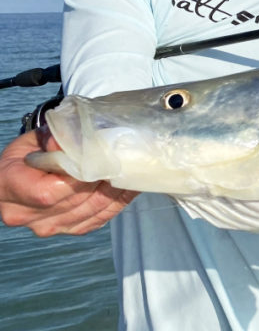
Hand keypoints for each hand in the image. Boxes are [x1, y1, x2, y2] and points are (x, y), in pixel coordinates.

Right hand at [0, 127, 136, 235]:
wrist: (17, 180)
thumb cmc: (26, 157)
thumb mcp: (34, 141)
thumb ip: (52, 140)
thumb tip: (74, 141)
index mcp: (11, 188)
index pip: (50, 192)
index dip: (80, 178)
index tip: (103, 161)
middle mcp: (27, 215)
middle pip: (76, 201)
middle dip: (104, 180)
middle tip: (128, 162)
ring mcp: (48, 227)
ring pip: (92, 211)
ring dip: (116, 191)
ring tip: (133, 172)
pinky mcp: (68, 230)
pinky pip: (98, 219)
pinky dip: (117, 203)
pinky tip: (130, 187)